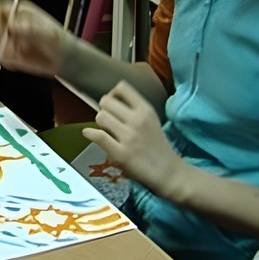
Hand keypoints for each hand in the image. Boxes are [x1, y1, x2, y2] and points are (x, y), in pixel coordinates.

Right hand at [0, 0, 72, 77]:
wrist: (63, 58)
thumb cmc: (57, 40)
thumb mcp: (47, 32)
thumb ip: (29, 28)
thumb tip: (11, 26)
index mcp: (18, 11)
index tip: (3, 31)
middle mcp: (9, 22)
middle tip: (12, 46)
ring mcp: (6, 37)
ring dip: (2, 50)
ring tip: (20, 53)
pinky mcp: (7, 51)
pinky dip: (7, 60)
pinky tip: (21, 59)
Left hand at [82, 81, 186, 196]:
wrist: (168, 171)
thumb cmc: (156, 145)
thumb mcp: (150, 120)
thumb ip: (132, 109)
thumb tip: (108, 100)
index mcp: (146, 110)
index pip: (122, 88)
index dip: (112, 94)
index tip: (113, 105)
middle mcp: (137, 120)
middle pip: (106, 101)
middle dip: (104, 109)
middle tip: (110, 121)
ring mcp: (129, 137)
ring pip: (100, 116)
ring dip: (100, 123)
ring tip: (107, 131)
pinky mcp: (120, 153)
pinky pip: (98, 136)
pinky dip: (90, 134)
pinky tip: (90, 134)